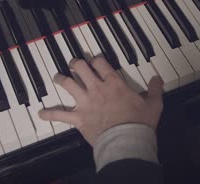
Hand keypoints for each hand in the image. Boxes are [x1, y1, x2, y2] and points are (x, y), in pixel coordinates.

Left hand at [38, 57, 163, 144]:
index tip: (95, 60)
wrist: (127, 140)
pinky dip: (50, 114)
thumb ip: (155, 89)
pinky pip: (60, 115)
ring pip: (68, 84)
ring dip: (61, 79)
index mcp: (114, 83)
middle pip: (81, 68)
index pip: (101, 63)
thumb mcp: (153, 104)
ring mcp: (85, 102)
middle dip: (76, 63)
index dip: (96, 59)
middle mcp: (97, 88)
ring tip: (57, 77)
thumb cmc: (140, 122)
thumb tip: (158, 79)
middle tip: (75, 63)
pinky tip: (41, 113)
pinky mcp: (78, 118)